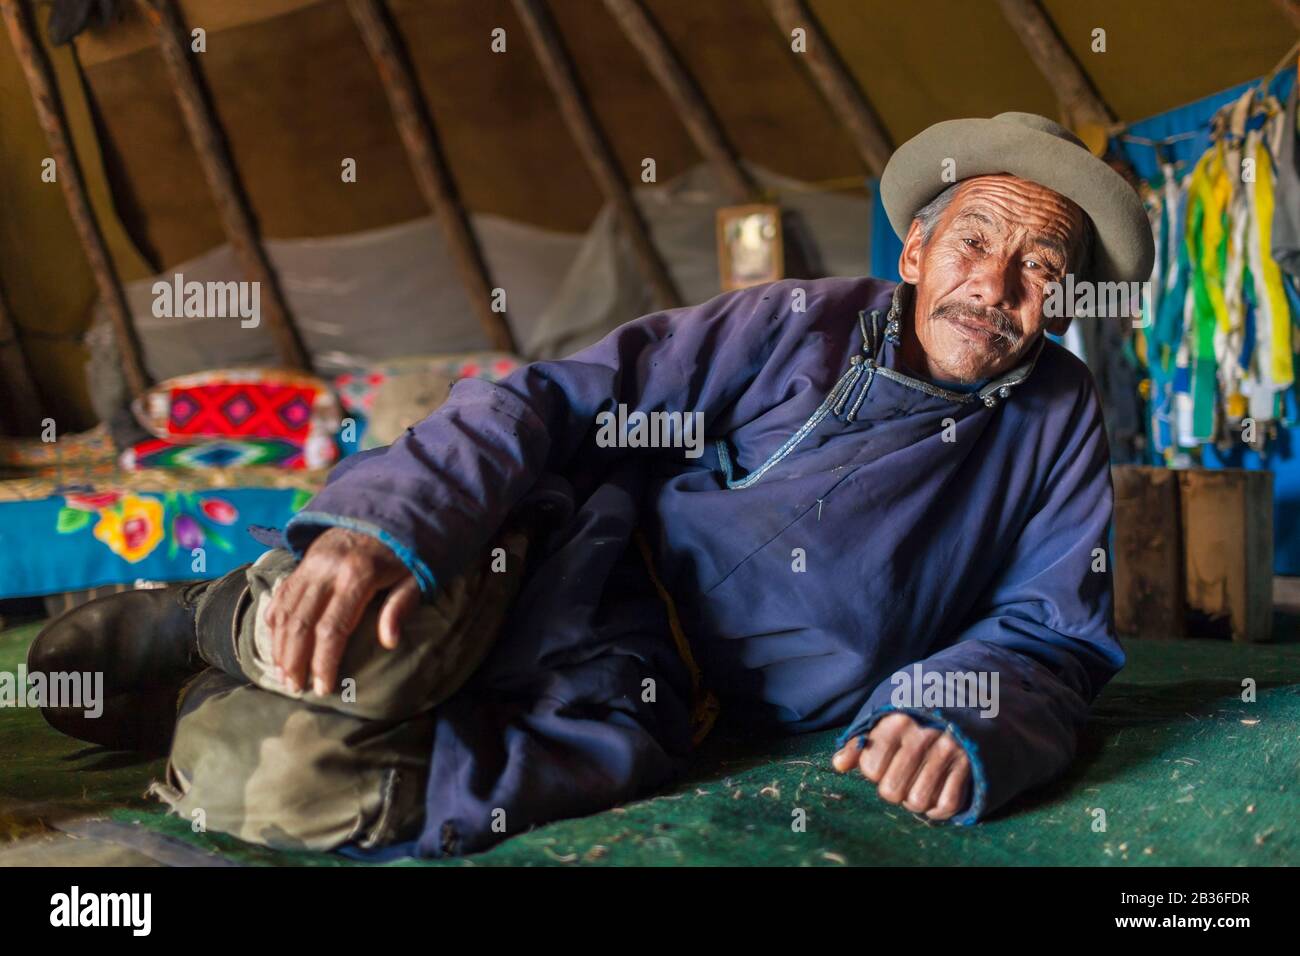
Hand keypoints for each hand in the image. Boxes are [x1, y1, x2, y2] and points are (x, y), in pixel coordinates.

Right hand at [265, 527, 418, 696]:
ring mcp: (309, 564)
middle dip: (295, 660)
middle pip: (301, 623)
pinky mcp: (301, 562)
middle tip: (294, 688)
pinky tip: (275, 644)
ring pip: (285, 611)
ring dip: (280, 646)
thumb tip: (389, 642)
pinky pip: (281, 594)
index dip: (324, 662)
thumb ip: (401, 606)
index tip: (322, 688)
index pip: (332, 628)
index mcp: (357, 576)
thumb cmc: (402, 551)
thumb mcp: (413, 576)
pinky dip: (274, 620)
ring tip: (282, 674)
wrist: (381, 510)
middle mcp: (326, 570)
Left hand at [831, 712, 970, 820]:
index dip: (874, 772)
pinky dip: (938, 808)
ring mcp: (949, 750)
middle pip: (892, 791)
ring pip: (919, 801)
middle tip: (901, 777)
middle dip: (893, 790)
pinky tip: (935, 794)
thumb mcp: (884, 721)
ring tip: (917, 784)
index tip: (884, 762)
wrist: (962, 703)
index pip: (871, 768)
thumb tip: (838, 764)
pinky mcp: (969, 765)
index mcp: (896, 721)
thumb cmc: (914, 719)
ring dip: (915, 800)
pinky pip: (947, 805)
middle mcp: (923, 735)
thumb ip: (859, 743)